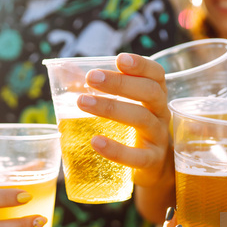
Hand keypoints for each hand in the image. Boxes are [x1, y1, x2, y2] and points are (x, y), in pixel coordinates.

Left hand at [77, 53, 171, 186]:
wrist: (154, 168)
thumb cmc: (133, 130)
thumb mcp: (124, 107)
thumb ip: (99, 90)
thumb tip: (66, 73)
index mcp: (155, 96)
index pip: (156, 75)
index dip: (141, 65)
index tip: (120, 59)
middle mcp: (161, 113)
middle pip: (150, 92)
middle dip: (120, 83)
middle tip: (91, 77)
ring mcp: (159, 138)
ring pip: (142, 119)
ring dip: (111, 108)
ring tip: (82, 102)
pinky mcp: (153, 162)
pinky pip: (138, 156)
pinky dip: (117, 150)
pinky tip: (96, 141)